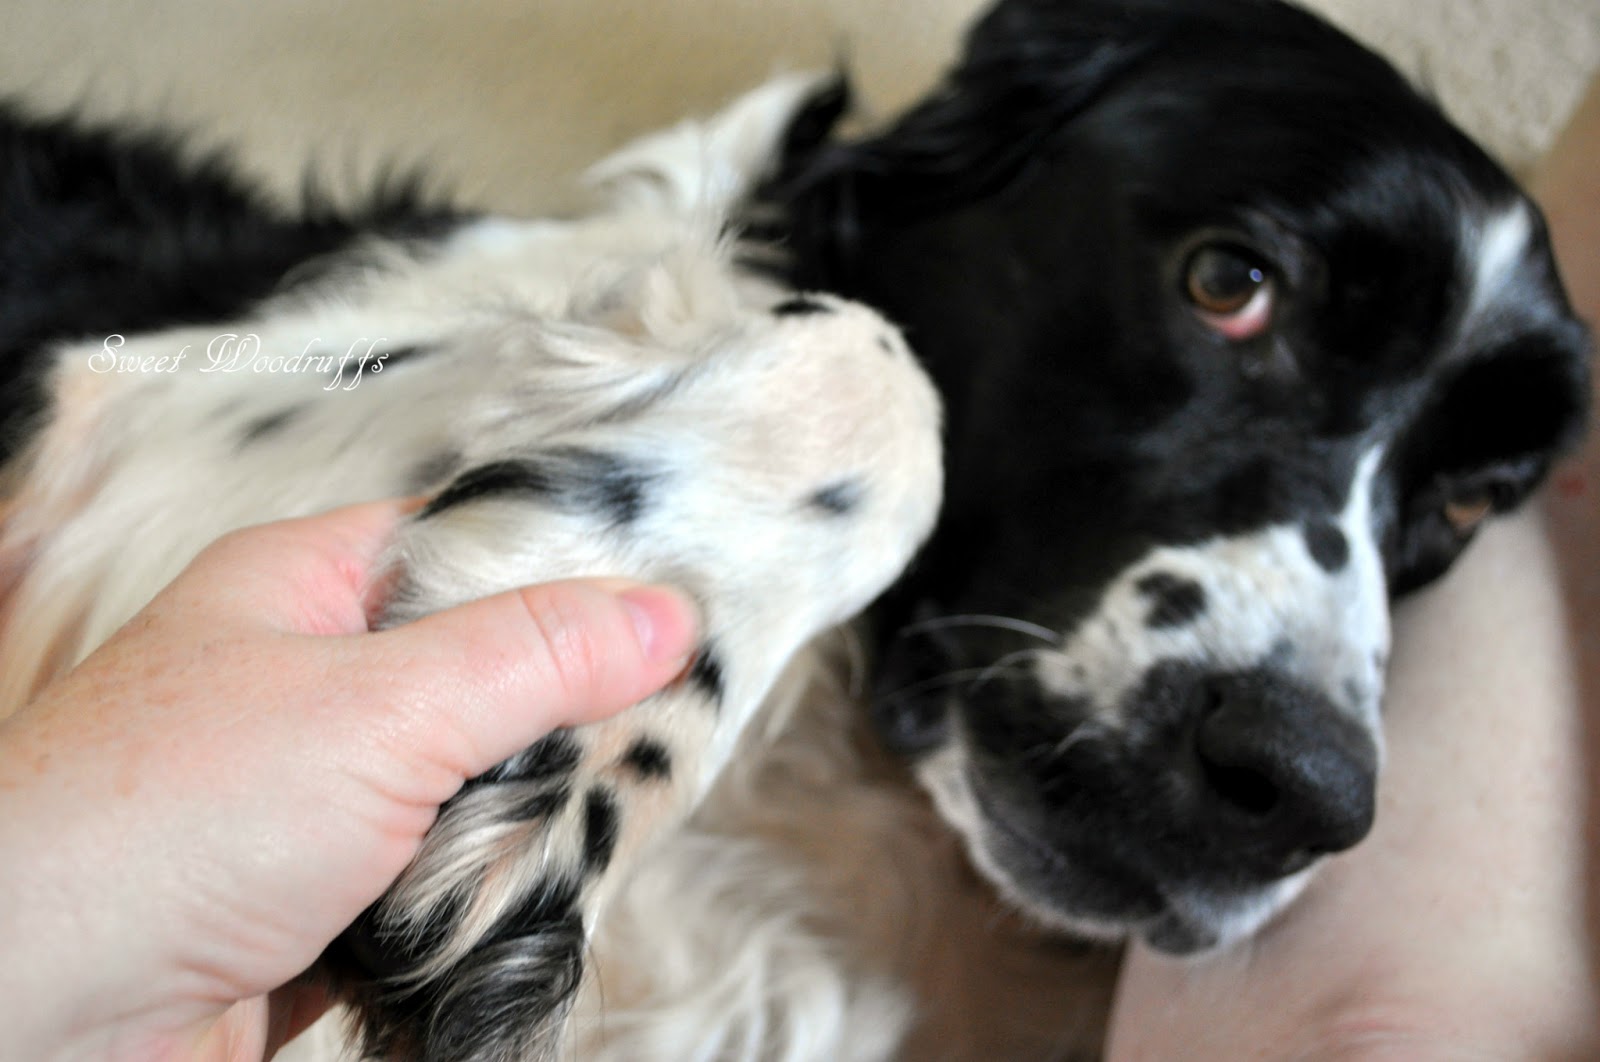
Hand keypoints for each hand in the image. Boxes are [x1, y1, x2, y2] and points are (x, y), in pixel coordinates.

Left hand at [0, 500, 698, 1060]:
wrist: (39, 1027)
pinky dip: (474, 904)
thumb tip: (669, 616)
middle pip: (484, 678)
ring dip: (513, 830)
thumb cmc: (166, 824)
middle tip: (619, 758)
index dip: (567, 578)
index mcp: (303, 588)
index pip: (470, 548)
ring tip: (532, 852)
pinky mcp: (323, 901)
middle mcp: (306, 683)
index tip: (664, 626)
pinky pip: (440, 881)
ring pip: (470, 789)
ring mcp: (313, 798)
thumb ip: (537, 657)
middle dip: (551, 729)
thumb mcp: (384, 708)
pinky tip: (487, 918)